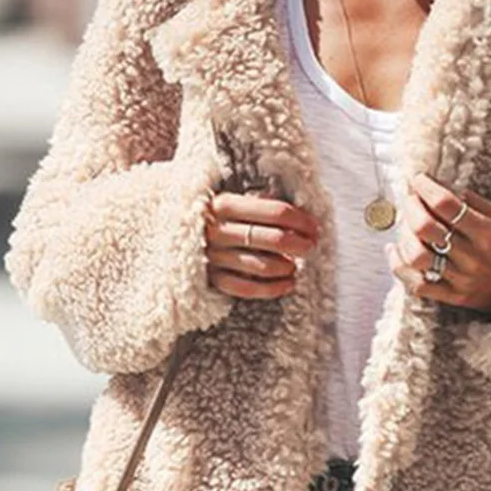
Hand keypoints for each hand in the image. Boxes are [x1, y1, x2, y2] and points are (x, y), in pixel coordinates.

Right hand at [203, 189, 319, 299]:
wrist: (176, 235)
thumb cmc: (217, 217)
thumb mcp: (234, 201)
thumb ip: (263, 204)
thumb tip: (305, 217)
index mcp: (225, 204)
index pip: (275, 212)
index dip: (301, 220)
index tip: (314, 227)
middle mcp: (218, 230)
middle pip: (273, 239)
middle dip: (300, 244)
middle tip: (311, 246)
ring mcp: (214, 257)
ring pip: (262, 266)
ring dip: (287, 267)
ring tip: (296, 265)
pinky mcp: (212, 279)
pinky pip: (247, 288)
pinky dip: (272, 289)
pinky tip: (288, 284)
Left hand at [386, 173, 490, 315]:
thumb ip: (470, 200)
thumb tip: (437, 184)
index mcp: (486, 231)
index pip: (445, 204)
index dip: (425, 188)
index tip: (417, 179)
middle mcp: (472, 256)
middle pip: (425, 228)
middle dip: (410, 207)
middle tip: (408, 199)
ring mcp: (461, 279)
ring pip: (417, 256)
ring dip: (403, 236)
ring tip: (405, 226)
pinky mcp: (452, 296)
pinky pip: (417, 284)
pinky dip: (399, 266)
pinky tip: (395, 251)